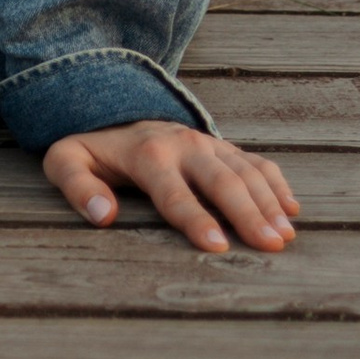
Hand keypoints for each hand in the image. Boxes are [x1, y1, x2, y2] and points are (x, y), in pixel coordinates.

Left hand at [45, 120, 300, 256]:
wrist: (119, 112)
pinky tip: (292, 209)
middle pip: (221, 181)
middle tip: (270, 245)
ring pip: (246, 171)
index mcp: (148, 155)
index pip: (174, 193)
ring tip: (285, 236)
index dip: (195, 219)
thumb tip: (101, 216)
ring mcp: (210, 144)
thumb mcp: (67, 161)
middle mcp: (185, 145)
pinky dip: (277, 183)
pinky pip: (257, 162)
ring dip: (268, 203)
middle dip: (247, 213)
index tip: (216, 246)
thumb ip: (76, 186)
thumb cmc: (95, 151)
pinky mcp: (224, 147)